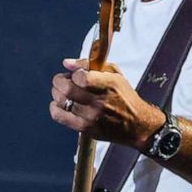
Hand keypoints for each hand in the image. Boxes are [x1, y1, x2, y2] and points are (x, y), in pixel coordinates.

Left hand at [51, 58, 165, 148]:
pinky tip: (60, 104)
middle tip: (62, 80)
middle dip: (59, 81)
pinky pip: (59, 116)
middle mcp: (99, 102)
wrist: (137, 124)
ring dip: (57, 93)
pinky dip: (55, 108)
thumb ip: (89, 65)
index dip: (74, 73)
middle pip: (67, 89)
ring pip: (61, 101)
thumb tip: (66, 63)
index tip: (76, 74)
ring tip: (63, 92)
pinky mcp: (85, 128)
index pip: (80, 76)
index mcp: (108, 85)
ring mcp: (91, 116)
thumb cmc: (124, 97)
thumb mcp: (114, 74)